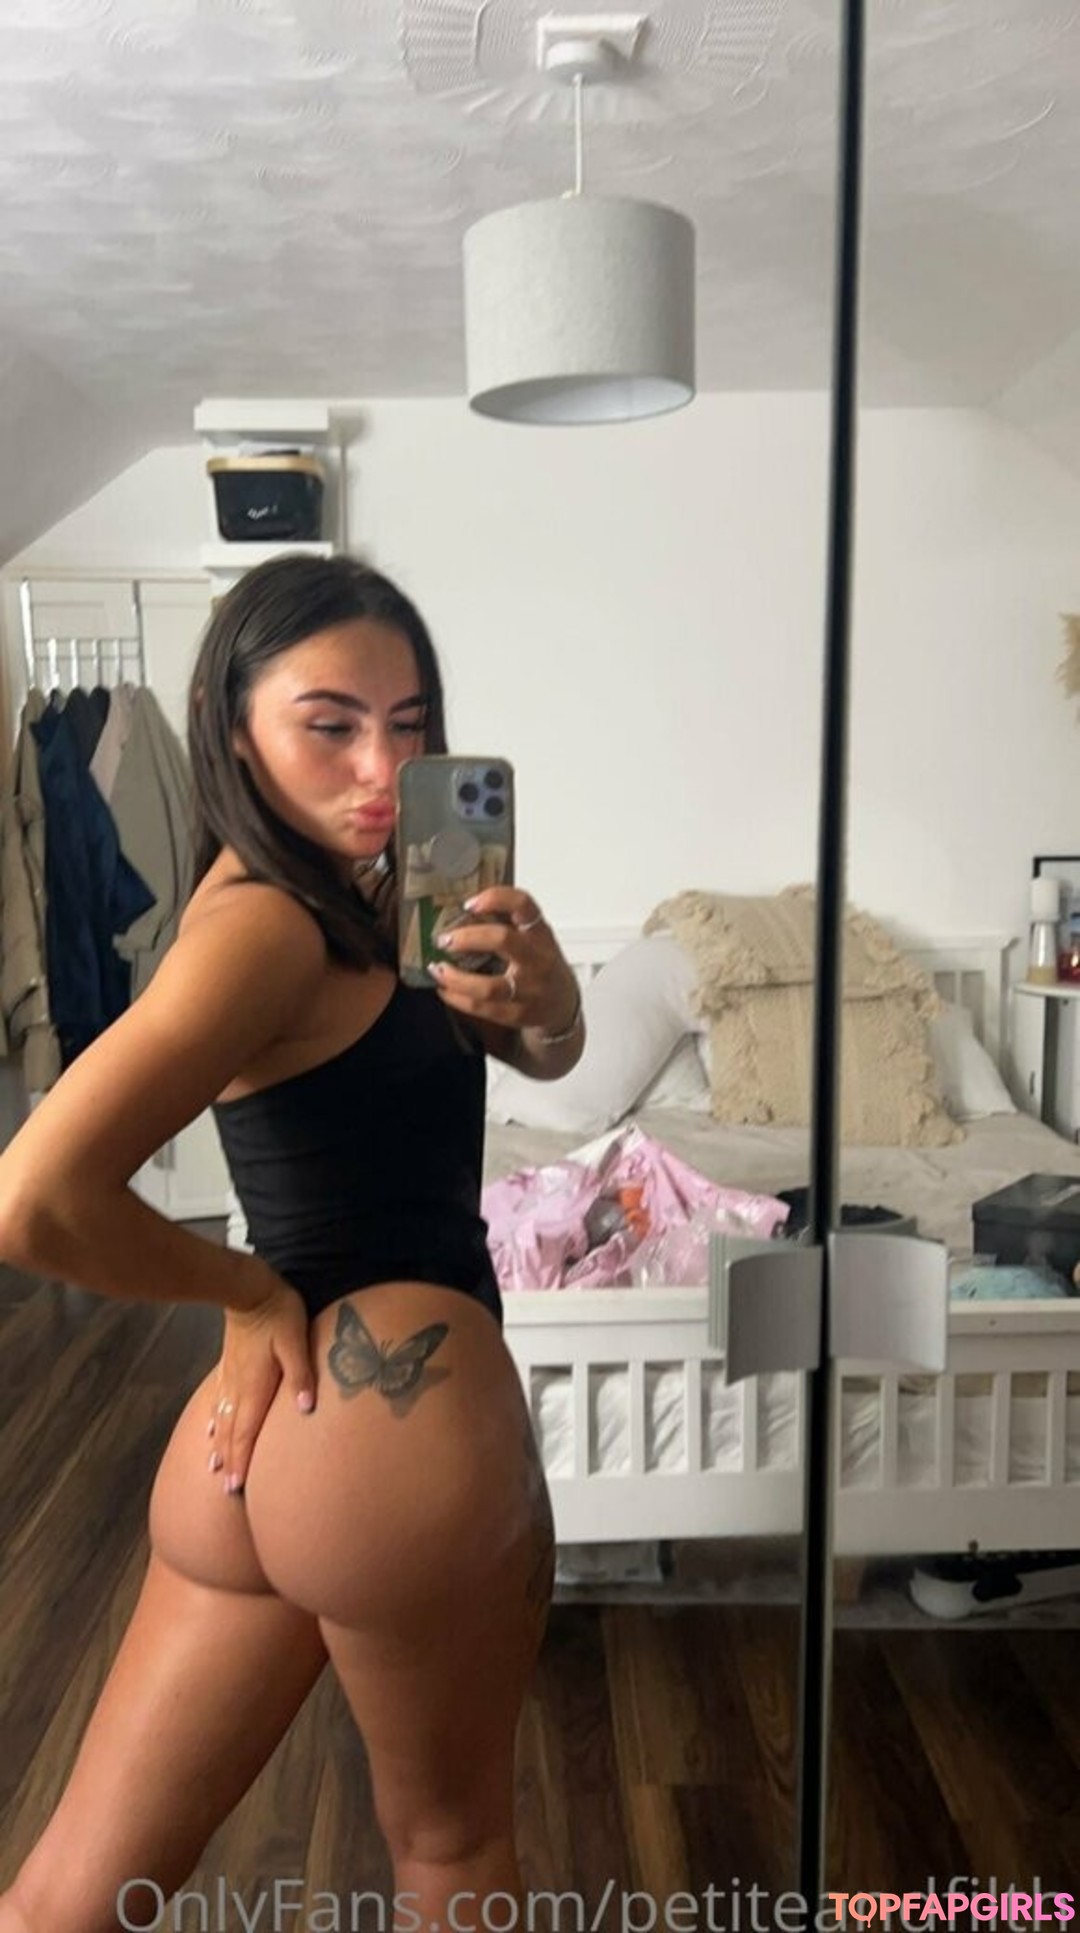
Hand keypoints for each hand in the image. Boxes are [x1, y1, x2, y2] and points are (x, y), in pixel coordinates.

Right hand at [207, 1271, 315, 1495]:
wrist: (247, 1288)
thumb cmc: (278, 1313)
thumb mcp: (296, 1340)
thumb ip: (301, 1374)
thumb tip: (305, 1409)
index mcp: (256, 1386)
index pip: (247, 1432)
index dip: (242, 1459)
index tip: (237, 1487)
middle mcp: (239, 1388)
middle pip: (232, 1431)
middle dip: (230, 1460)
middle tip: (227, 1490)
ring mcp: (230, 1377)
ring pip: (223, 1419)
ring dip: (220, 1445)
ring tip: (214, 1468)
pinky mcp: (228, 1366)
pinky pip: (219, 1401)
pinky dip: (216, 1420)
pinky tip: (211, 1429)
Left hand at [429, 887, 579, 1035]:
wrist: (563, 1004)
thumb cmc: (540, 964)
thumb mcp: (533, 938)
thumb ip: (506, 922)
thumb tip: (459, 911)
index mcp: (539, 933)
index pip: (524, 905)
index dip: (496, 898)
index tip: (470, 903)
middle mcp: (538, 959)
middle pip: (503, 941)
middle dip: (468, 938)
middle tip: (444, 940)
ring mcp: (530, 989)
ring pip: (489, 986)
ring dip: (456, 978)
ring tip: (438, 969)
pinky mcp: (519, 1014)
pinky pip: (484, 1008)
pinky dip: (458, 998)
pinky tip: (446, 989)